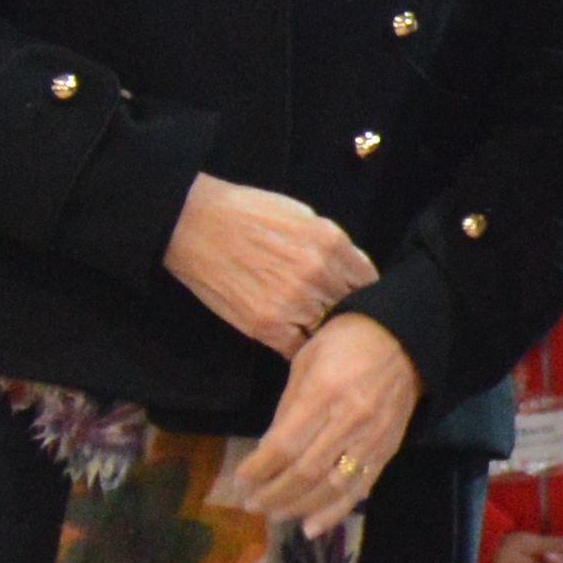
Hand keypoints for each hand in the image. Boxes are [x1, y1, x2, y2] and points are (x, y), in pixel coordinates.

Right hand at [166, 174, 378, 355]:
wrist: (194, 223)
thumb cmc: (246, 213)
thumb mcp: (302, 215)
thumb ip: (333, 245)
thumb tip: (353, 269)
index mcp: (330, 243)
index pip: (368, 281)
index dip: (361, 291)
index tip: (352, 296)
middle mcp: (318, 274)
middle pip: (350, 308)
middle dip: (343, 311)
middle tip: (332, 315)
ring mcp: (293, 302)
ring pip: (327, 330)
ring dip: (321, 330)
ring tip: (312, 326)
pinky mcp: (266, 325)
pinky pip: (298, 349)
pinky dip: (299, 346)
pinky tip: (293, 337)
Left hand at [218, 312, 422, 536]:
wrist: (405, 339)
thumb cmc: (346, 342)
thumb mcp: (307, 360)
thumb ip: (288, 407)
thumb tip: (268, 450)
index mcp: (324, 392)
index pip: (285, 443)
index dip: (260, 468)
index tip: (240, 480)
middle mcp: (349, 421)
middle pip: (306, 471)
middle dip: (273, 493)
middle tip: (251, 505)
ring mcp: (372, 439)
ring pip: (331, 486)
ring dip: (299, 506)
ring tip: (274, 515)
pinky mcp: (387, 451)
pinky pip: (360, 488)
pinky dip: (335, 511)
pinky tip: (312, 527)